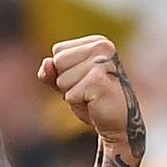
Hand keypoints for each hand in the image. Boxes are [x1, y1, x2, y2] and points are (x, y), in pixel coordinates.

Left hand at [38, 36, 144, 157]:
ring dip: (73, 93)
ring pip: (62, 79)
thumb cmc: (94, 100)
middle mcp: (102, 47)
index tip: (84, 79)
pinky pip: (69, 94)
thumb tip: (46, 62)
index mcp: (97, 42)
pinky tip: (95, 103)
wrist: (119, 124)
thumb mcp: (67, 83)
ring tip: (92, 96)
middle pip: (58, 62)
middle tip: (88, 90)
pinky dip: (78, 103)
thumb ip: (52, 72)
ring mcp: (102, 63)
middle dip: (66, 82)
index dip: (65, 70)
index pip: (58, 51)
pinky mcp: (98, 81)